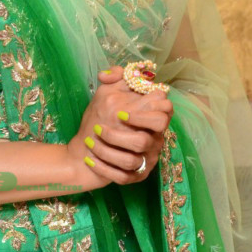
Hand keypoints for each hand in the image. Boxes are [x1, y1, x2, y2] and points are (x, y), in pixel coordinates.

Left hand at [65, 65, 173, 188]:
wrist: (85, 150)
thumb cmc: (101, 119)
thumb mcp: (106, 94)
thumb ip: (113, 78)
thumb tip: (107, 74)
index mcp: (152, 117)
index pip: (166, 110)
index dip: (145, 112)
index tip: (120, 114)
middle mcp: (154, 139)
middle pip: (148, 139)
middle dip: (122, 135)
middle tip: (101, 129)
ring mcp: (147, 159)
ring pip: (132, 159)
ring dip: (106, 150)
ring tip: (90, 141)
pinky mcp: (136, 176)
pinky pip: (123, 176)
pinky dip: (103, 167)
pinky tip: (90, 159)